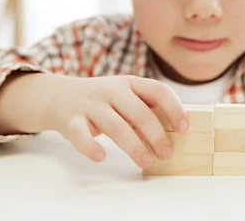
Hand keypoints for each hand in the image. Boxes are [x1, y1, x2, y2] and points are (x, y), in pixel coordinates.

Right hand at [47, 75, 187, 167]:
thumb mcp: (125, 96)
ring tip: (145, 161)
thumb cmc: (103, 100)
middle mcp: (111, 90)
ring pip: (115, 126)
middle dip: (156, 135)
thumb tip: (174, 132)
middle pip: (139, 112)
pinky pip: (81, 135)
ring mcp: (90, 104)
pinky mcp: (71, 120)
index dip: (174, 108)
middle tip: (166, 154)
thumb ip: (145, 108)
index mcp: (130, 83)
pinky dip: (91, 147)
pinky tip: (102, 156)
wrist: (59, 96)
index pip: (158, 90)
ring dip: (134, 146)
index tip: (184, 128)